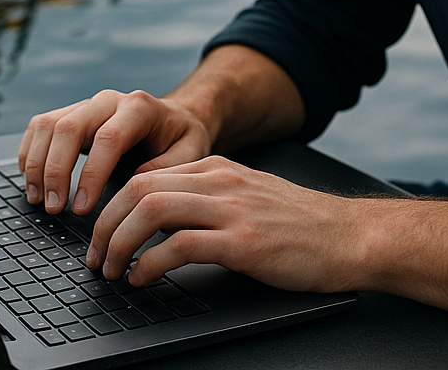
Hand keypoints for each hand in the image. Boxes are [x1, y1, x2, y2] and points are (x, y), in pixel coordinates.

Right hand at [18, 89, 213, 216]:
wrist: (175, 117)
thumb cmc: (182, 138)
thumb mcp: (191, 152)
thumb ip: (167, 168)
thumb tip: (135, 187)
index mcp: (139, 108)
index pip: (108, 138)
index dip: (91, 174)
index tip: (81, 209)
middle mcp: (108, 100)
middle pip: (69, 127)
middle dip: (56, 171)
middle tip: (54, 208)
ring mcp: (87, 105)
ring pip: (48, 124)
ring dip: (37, 164)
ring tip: (38, 200)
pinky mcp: (71, 114)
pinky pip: (40, 126)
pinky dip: (30, 153)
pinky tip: (31, 180)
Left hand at [85, 155, 364, 293]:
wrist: (352, 237)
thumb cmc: (301, 226)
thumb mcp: (248, 196)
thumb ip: (206, 198)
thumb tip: (158, 219)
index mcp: (217, 168)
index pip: (144, 174)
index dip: (112, 206)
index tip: (100, 234)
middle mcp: (220, 181)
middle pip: (138, 189)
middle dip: (105, 224)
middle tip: (95, 256)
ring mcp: (233, 209)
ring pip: (151, 211)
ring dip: (120, 243)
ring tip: (111, 269)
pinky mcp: (245, 242)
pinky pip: (181, 246)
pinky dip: (152, 263)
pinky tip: (144, 279)